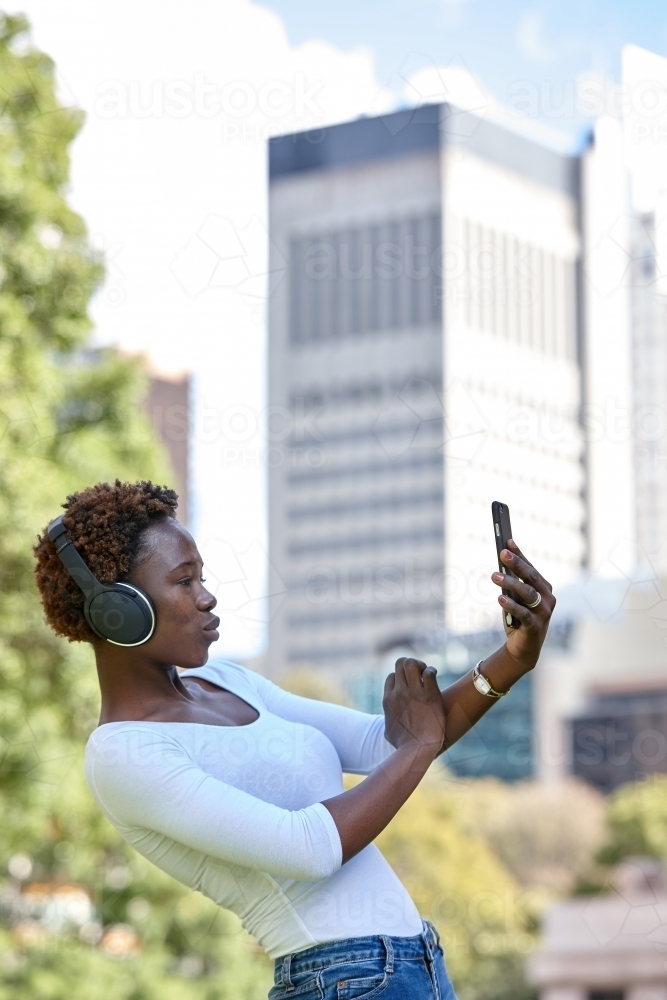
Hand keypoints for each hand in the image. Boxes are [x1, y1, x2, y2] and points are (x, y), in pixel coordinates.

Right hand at [383, 657, 445, 752]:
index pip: (392, 676)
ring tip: (427, 674)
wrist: (417, 749)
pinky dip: (432, 671)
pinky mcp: (429, 694)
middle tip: (420, 674)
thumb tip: (387, 727)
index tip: (411, 685)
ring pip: (412, 663)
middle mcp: (399, 692)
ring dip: (420, 665)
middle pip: (400, 663)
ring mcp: (414, 692)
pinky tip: (435, 678)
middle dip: (411, 665)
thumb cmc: (404, 745)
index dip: (401, 677)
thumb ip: (388, 723)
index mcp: (389, 699)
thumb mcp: (388, 732)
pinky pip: (429, 672)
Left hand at [491, 539, 555, 670]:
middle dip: (516, 564)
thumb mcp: (515, 598)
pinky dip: (511, 605)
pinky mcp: (536, 626)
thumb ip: (512, 584)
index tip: (507, 542)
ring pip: (527, 593)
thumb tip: (501, 565)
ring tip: (494, 576)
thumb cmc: (518, 618)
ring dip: (510, 583)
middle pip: (531, 577)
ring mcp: (544, 613)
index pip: (531, 568)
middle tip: (502, 554)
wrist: (523, 648)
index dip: (520, 555)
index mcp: (544, 588)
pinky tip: (500, 598)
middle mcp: (548, 598)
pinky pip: (523, 613)